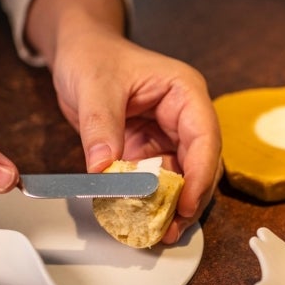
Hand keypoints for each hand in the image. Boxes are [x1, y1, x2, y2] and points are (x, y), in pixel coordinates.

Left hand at [26, 0, 221, 243]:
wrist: (79, 52)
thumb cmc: (93, 56)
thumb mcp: (94, 87)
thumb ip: (101, 127)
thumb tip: (103, 169)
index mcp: (185, 92)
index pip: (205, 136)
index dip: (200, 174)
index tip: (187, 204)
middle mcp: (186, 116)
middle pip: (202, 164)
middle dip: (190, 198)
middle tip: (171, 228)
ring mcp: (171, 135)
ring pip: (184, 178)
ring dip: (173, 205)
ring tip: (159, 231)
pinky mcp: (153, 150)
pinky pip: (159, 181)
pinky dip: (153, 201)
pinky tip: (143, 218)